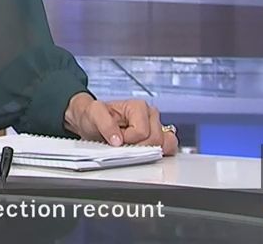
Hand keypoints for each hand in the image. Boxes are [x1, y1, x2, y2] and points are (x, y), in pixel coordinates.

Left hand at [63, 93, 178, 155]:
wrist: (92, 122)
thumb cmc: (95, 116)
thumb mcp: (94, 115)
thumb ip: (105, 124)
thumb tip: (118, 141)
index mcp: (138, 107)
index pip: (141, 132)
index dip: (128, 140)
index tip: (116, 139)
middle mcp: (151, 115)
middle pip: (155, 139)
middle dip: (137, 146)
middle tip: (123, 144)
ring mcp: (157, 126)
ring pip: (165, 144)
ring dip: (149, 151)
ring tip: (133, 148)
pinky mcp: (159, 138)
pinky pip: (170, 148)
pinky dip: (160, 154)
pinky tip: (146, 154)